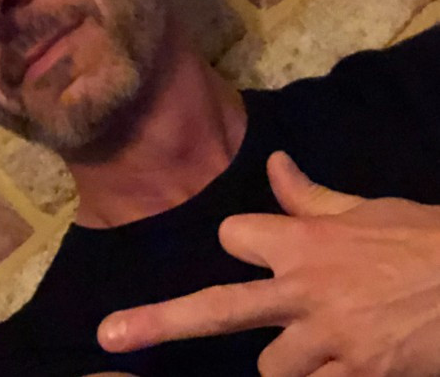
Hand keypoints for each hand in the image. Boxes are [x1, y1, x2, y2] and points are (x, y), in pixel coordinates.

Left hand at [97, 152, 439, 375]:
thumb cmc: (424, 240)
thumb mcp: (367, 208)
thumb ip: (310, 197)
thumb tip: (273, 163)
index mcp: (302, 241)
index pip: (234, 235)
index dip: (240, 240)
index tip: (251, 245)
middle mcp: (303, 290)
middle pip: (218, 308)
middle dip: (161, 321)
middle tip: (110, 336)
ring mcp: (327, 340)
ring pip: (271, 366)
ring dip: (286, 358)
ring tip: (317, 345)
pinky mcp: (357, 376)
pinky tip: (349, 363)